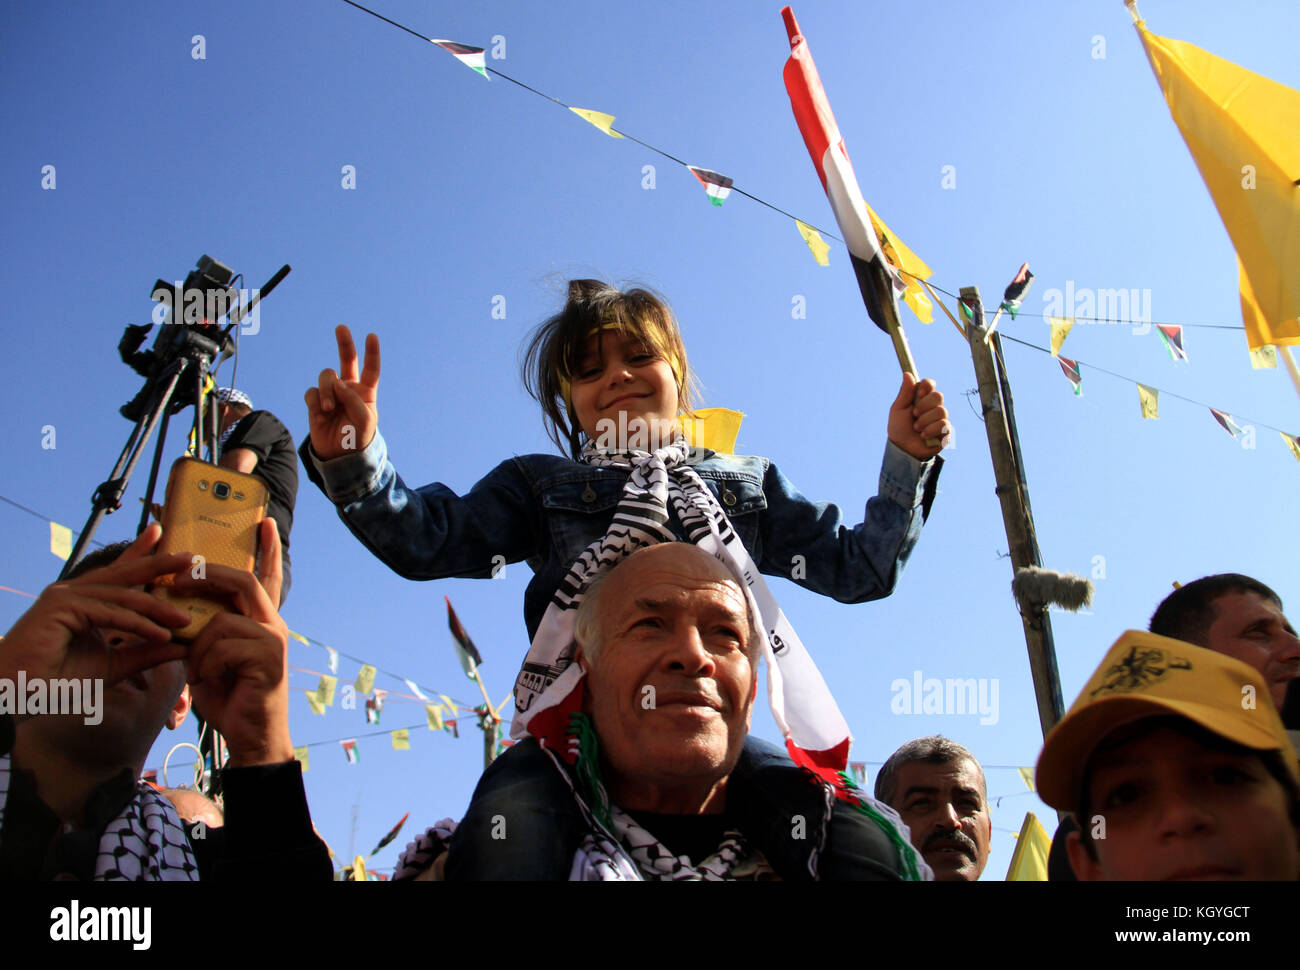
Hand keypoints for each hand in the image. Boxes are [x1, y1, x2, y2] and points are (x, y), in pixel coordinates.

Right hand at [0, 523, 191, 689]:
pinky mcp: (60, 607)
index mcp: (84, 602)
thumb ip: (144, 653)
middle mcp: (74, 593)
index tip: (162, 536)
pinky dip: (137, 624)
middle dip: (158, 565)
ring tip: (185, 619)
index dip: (142, 555)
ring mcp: (65, 596)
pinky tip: (161, 634)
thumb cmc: (58, 683)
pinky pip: (110, 612)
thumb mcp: (114, 665)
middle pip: (124, 575)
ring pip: (122, 597)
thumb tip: (181, 647)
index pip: (119, 575)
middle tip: (189, 558)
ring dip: (156, 608)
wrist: (18, 697)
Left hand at [176, 519, 292, 766]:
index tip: (265, 521)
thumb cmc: (228, 696)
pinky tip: (208, 681)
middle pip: (242, 581)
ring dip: (198, 645)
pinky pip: (223, 645)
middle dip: (206, 574)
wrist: (250, 735)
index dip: (267, 548)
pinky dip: (205, 664)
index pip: (267, 577)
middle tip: (178, 576)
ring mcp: (273, 639)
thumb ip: (205, 629)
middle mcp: (272, 624)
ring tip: (196, 670)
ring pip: (223, 619)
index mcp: (260, 621)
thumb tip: (178, 604)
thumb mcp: (209, 656)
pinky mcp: (268, 658)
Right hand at [305, 324, 379, 460]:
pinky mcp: (315, 402)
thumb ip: (355, 400)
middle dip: (344, 343)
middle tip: (341, 328)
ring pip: (326, 376)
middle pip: (346, 360)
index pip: (371, 369)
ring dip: (327, 390)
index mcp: (365, 391)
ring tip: (329, 408)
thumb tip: (339, 383)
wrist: (339, 455)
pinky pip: (312, 392)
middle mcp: (348, 388)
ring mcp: (331, 394)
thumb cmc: (357, 437)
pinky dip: (316, 400)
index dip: (372, 353)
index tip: (371, 336)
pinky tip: (320, 412)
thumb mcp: (364, 421)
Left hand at [887, 373, 950, 459]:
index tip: (919, 393)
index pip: (930, 385)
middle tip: (914, 414)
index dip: (927, 386)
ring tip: (916, 429)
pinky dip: (932, 429)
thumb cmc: (898, 429)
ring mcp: (940, 419)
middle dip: (925, 406)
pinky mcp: (946, 432)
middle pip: (938, 396)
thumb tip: (908, 373)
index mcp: (921, 399)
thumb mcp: (898, 409)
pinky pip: (945, 424)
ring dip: (925, 420)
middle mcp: (932, 407)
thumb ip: (905, 392)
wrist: (902, 449)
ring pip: (942, 411)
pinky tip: (924, 435)